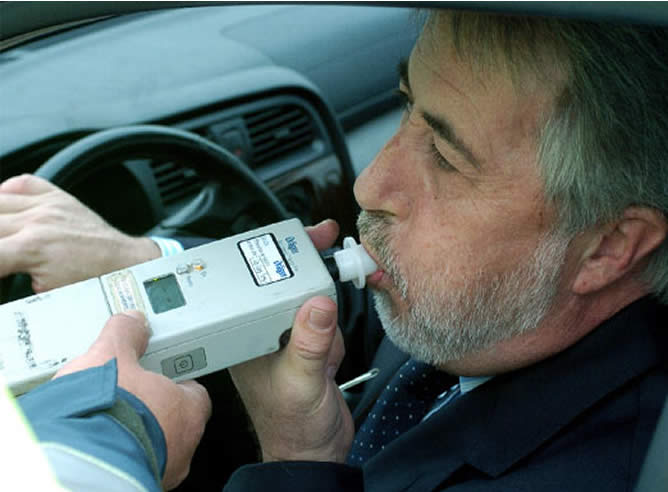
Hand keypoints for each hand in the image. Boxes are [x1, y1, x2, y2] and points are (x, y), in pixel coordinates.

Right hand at [0, 174, 159, 291]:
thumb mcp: (46, 293)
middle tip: (2, 255)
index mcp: (32, 248)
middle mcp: (37, 220)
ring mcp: (48, 205)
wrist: (128, 265)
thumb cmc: (94, 282)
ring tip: (3, 238)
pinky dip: (6, 193)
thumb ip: (16, 285)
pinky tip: (3, 208)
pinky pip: (23, 184)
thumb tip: (7, 287)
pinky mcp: (59, 198)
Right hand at [54, 311, 211, 489]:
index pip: (195, 393)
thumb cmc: (105, 413)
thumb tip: (131, 321)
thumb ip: (126, 335)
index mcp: (187, 410)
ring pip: (157, 447)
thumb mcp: (112, 357)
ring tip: (107, 422)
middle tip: (127, 398)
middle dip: (153, 409)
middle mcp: (182, 446)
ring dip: (137, 434)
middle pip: (175, 421)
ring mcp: (162, 470)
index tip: (157, 374)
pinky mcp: (135, 484)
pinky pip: (134, 465)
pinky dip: (121, 454)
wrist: (77, 464)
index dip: (174, 381)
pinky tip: (98, 445)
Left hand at [229, 220, 354, 462]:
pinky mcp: (308, 344)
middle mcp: (263, 332)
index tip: (296, 237)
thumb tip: (319, 304)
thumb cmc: (293, 427)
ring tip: (334, 287)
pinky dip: (334, 320)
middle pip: (279, 282)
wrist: (315, 451)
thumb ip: (309, 343)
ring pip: (304, 295)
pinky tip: (333, 349)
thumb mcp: (301, 383)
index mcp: (247, 337)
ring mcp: (286, 337)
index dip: (272, 255)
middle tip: (323, 236)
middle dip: (303, 262)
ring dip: (323, 291)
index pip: (253, 284)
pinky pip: (323, 318)